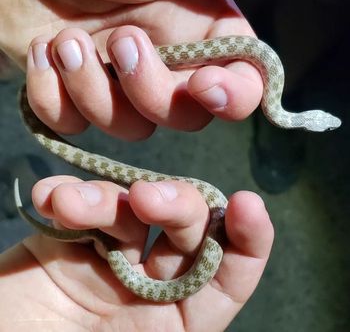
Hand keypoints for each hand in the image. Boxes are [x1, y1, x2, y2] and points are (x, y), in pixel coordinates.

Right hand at [0, 177, 273, 330]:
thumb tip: (208, 299)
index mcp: (179, 319)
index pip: (227, 272)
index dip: (246, 238)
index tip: (247, 204)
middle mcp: (150, 281)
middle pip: (183, 227)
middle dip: (176, 205)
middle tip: (146, 198)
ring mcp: (108, 256)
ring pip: (129, 209)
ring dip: (106, 200)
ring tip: (71, 205)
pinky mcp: (67, 240)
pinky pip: (76, 207)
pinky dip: (65, 198)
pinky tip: (50, 200)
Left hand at [2, 0, 292, 139]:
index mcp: (198, 30)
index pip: (242, 83)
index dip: (233, 97)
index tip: (204, 85)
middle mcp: (166, 64)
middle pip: (185, 118)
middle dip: (151, 93)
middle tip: (119, 42)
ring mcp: (119, 85)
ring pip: (129, 128)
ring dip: (93, 90)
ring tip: (65, 41)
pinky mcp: (75, 97)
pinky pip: (75, 127)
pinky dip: (54, 97)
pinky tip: (42, 54)